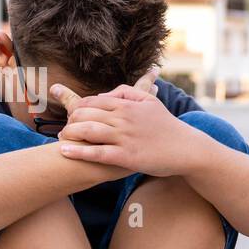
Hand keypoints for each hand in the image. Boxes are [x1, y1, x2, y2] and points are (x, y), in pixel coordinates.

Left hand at [53, 67, 203, 175]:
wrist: (187, 149)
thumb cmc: (167, 127)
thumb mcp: (150, 102)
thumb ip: (127, 92)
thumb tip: (105, 94)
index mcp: (128, 105)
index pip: (93, 101)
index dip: (78, 108)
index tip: (73, 116)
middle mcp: (124, 119)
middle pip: (86, 114)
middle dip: (70, 120)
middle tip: (64, 129)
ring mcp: (125, 138)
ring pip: (88, 131)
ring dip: (70, 134)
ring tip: (61, 139)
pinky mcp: (127, 157)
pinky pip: (97, 153)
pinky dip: (78, 152)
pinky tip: (65, 152)